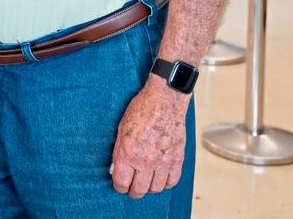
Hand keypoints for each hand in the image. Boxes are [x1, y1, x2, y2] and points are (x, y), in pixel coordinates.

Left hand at [110, 81, 188, 198]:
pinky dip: (165, 183)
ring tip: (145, 183)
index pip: (121, 182)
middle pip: (138, 190)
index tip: (120, 185)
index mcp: (128, 153)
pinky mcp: (177, 158)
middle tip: (131, 188)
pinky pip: (172, 181)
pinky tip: (160, 178)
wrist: (164, 100)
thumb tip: (115, 169)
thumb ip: (118, 152)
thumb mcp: (121, 129)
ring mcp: (163, 161)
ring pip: (155, 189)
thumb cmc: (141, 110)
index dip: (119, 187)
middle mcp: (145, 160)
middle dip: (132, 191)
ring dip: (149, 189)